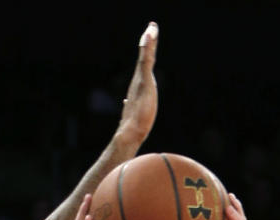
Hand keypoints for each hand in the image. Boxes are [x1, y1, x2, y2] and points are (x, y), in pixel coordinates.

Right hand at [114, 22, 158, 152]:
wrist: (129, 132)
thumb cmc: (133, 128)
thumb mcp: (137, 116)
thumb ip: (132, 109)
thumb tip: (126, 105)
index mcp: (138, 88)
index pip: (144, 68)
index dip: (146, 55)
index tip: (147, 43)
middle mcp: (138, 81)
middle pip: (145, 58)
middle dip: (147, 43)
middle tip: (151, 28)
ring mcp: (140, 79)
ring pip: (146, 56)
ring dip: (149, 41)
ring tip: (153, 27)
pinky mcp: (143, 79)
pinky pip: (146, 58)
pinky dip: (148, 46)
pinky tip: (151, 35)